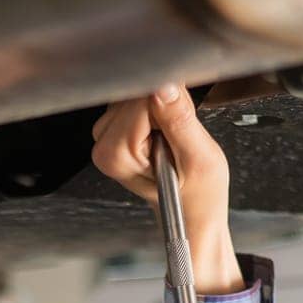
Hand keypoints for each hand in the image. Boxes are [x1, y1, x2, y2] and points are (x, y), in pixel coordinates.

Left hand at [91, 86, 246, 294]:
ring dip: (160, 108)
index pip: (143, 98)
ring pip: (136, 95)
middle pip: (136, 93)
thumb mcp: (198, 159)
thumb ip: (179, 120)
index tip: (181, 124)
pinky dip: (155, 110)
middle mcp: (104, 146)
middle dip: (164, 104)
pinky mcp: (115, 131)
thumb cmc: (196, 198)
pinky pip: (135, 102)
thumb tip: (164, 86)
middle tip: (178, 136)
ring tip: (172, 139)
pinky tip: (164, 134)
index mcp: (117, 154)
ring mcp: (106, 138)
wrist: (190, 216)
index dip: (171, 102)